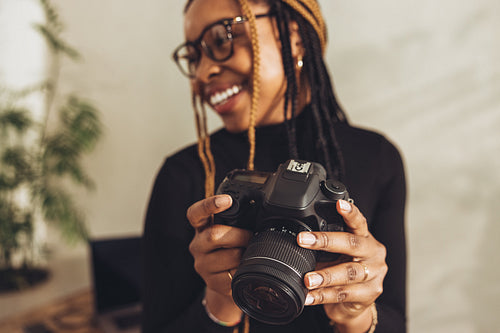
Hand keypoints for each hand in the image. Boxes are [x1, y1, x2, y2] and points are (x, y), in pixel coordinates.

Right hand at [187, 194, 251, 321]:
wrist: (224, 279)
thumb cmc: (231, 247)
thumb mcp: (229, 229)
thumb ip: (236, 219)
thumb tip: (261, 209)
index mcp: (201, 227)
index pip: (196, 213)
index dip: (209, 205)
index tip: (227, 200)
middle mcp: (197, 245)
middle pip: (214, 235)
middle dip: (239, 234)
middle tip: (250, 236)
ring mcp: (202, 265)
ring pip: (230, 256)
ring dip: (245, 254)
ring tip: (247, 253)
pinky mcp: (212, 282)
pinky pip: (234, 274)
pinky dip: (244, 269)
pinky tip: (243, 267)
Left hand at [297, 200, 385, 331]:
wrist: (354, 305)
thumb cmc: (343, 272)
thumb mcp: (336, 255)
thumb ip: (323, 246)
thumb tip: (296, 240)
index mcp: (365, 239)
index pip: (359, 222)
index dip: (350, 212)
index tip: (339, 203)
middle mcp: (373, 254)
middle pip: (352, 244)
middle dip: (325, 241)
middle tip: (303, 240)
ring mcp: (374, 275)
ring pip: (348, 273)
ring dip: (324, 276)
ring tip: (307, 279)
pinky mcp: (369, 295)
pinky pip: (343, 294)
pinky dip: (323, 296)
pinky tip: (309, 296)